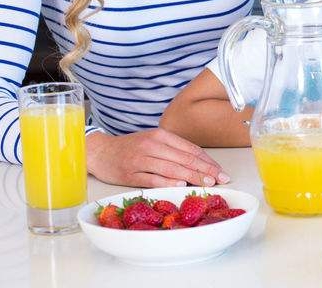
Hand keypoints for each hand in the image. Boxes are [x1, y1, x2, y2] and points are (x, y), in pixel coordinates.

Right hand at [86, 129, 229, 187]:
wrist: (100, 151)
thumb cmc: (131, 148)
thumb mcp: (154, 142)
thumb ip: (173, 151)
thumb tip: (198, 166)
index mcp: (161, 136)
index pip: (190, 149)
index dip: (208, 161)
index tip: (221, 171)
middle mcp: (153, 145)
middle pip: (184, 158)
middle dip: (206, 170)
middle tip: (221, 179)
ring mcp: (141, 159)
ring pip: (172, 168)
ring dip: (192, 177)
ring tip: (207, 184)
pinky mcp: (130, 173)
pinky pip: (152, 178)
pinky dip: (167, 182)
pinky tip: (180, 185)